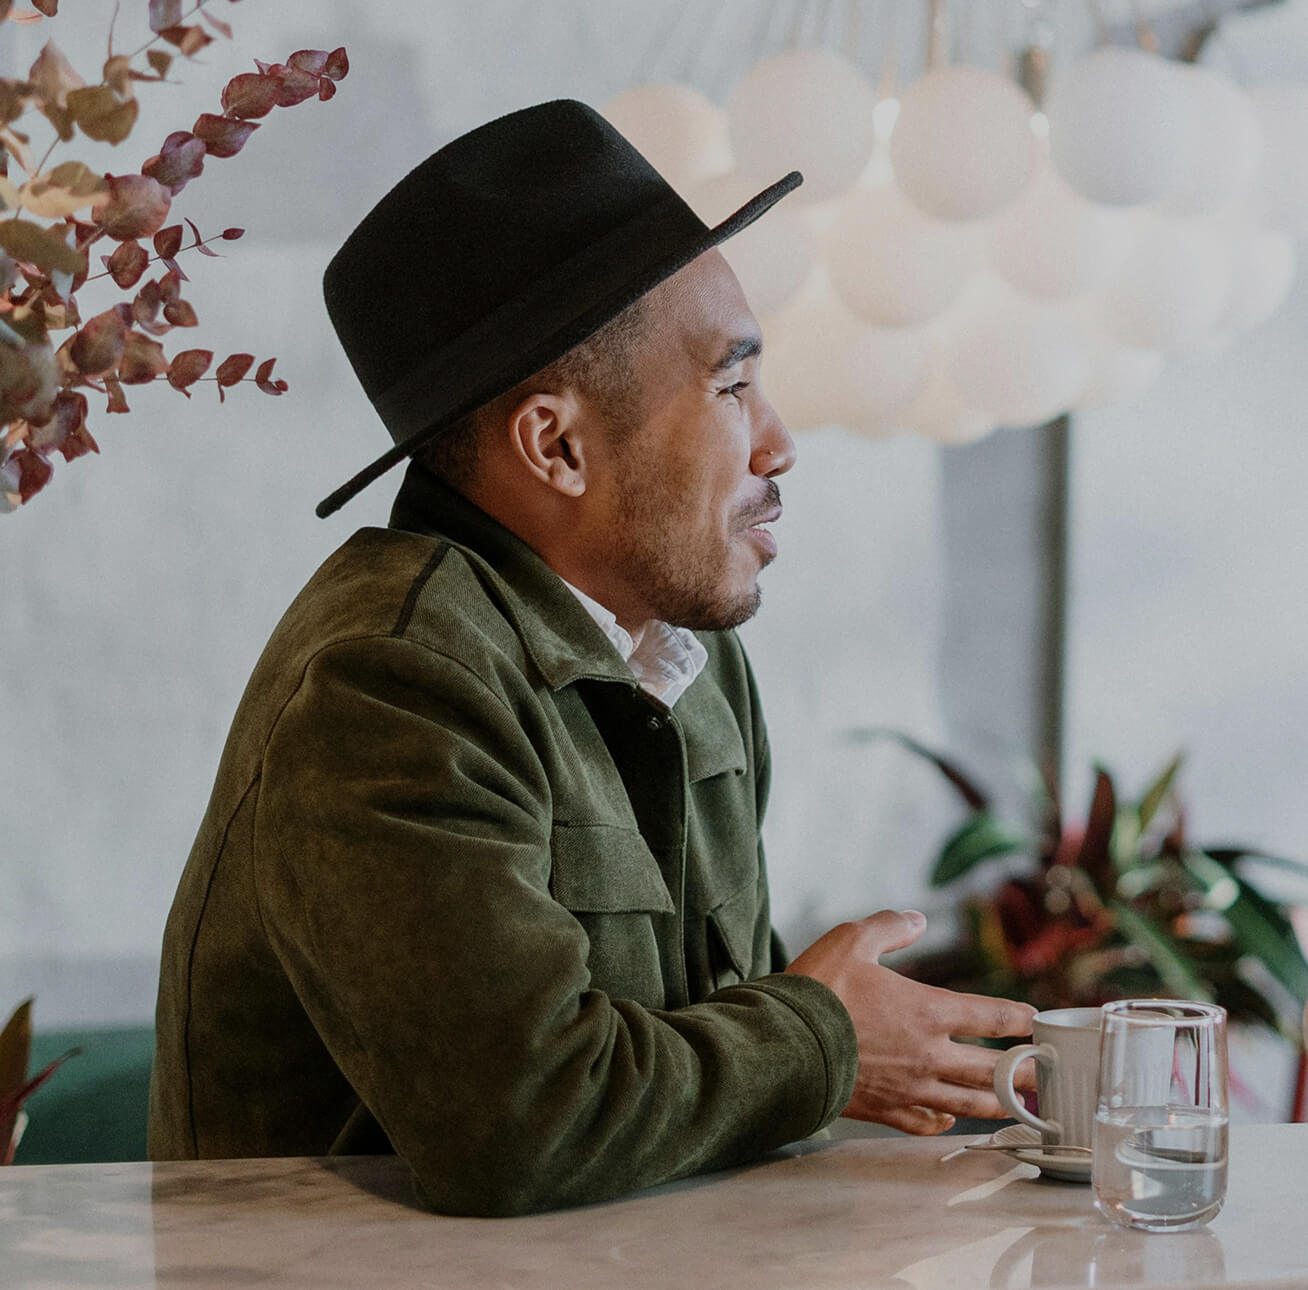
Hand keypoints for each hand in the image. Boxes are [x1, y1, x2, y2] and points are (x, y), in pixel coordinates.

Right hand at [786, 910, 1035, 1134]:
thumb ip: (889, 926)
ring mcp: (911, 1088)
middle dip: (1027, 1071)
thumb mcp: (852, 940)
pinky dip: (945, 1120)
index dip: (1020, 1018)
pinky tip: (950, 1117)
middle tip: (1049, 1075)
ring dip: (1000, 1104)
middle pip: (995, 1069)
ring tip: (1021, 1106)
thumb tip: (916, 919)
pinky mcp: (886, 1110)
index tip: (1035, 1021)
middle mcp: (930, 1055)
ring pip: (970, 1103)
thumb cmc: (819, 990)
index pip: (991, 1016)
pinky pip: (927, 1122)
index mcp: (928, 1011)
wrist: (786, 1044)